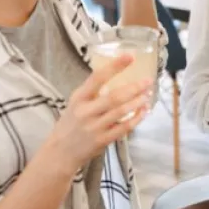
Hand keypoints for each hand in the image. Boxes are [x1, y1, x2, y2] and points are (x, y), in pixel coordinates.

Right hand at [46, 55, 152, 171]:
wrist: (59, 152)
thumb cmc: (70, 124)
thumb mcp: (76, 103)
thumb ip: (93, 92)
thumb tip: (116, 76)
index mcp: (79, 98)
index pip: (97, 77)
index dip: (115, 66)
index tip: (131, 56)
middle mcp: (86, 111)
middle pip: (114, 96)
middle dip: (134, 87)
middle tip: (148, 80)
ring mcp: (95, 127)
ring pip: (121, 111)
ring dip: (138, 102)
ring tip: (148, 94)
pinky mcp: (102, 140)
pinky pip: (124, 127)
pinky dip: (136, 118)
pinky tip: (144, 111)